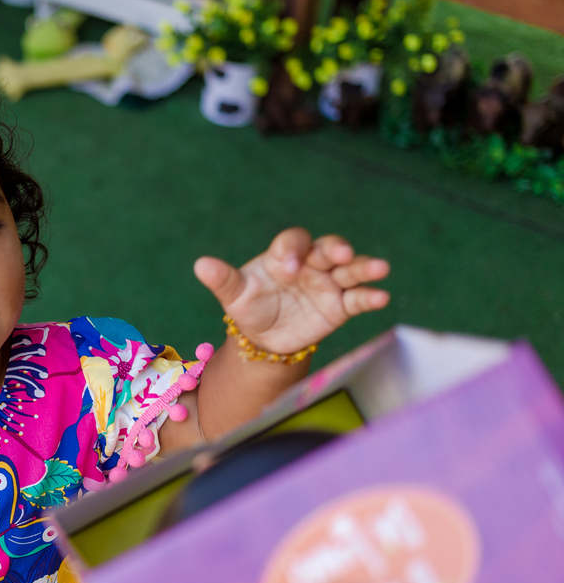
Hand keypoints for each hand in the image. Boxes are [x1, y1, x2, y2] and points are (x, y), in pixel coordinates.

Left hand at [195, 229, 389, 354]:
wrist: (264, 339)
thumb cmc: (250, 308)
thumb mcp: (234, 295)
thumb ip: (223, 280)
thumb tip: (201, 265)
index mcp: (284, 256)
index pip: (293, 243)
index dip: (293, 250)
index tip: (288, 268)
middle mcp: (310, 265)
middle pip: (328, 249)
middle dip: (336, 250)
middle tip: (340, 255)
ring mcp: (328, 284)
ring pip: (350, 270)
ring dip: (365, 267)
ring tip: (380, 268)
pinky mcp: (340, 306)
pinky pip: (358, 298)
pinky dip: (371, 296)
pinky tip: (382, 296)